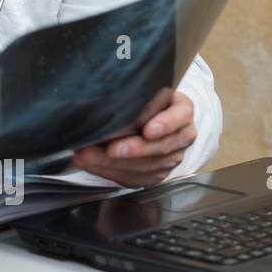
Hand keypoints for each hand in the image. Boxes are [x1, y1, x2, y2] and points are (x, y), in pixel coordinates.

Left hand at [72, 89, 195, 187]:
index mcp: (181, 110)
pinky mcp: (158, 174)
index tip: (147, 131)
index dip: (165, 125)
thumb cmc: (141, 100)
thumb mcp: (141, 93)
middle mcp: (182, 135)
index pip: (180, 117)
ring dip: (114, 164)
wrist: (145, 117)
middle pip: (162, 147)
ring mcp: (172, 157)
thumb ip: (131, 99)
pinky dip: (112, 173)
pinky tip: (93, 166)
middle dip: (134, 150)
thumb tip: (102, 105)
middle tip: (110, 149)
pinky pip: (137, 179)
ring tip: (88, 157)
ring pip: (148, 167)